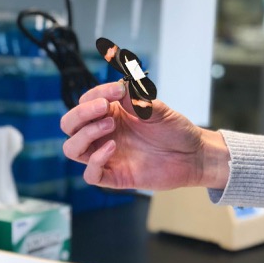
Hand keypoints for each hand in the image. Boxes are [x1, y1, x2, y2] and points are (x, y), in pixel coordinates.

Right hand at [60, 82, 229, 191]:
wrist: (193, 155)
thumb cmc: (175, 130)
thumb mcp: (157, 107)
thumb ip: (135, 97)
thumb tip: (117, 86)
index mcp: (110, 113)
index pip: (84, 102)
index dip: (94, 95)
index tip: (117, 91)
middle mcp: (104, 134)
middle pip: (69, 125)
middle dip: (80, 114)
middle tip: (104, 109)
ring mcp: (107, 156)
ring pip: (72, 148)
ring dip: (85, 135)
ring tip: (110, 126)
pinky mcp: (115, 176)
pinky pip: (92, 175)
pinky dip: (95, 161)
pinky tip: (112, 148)